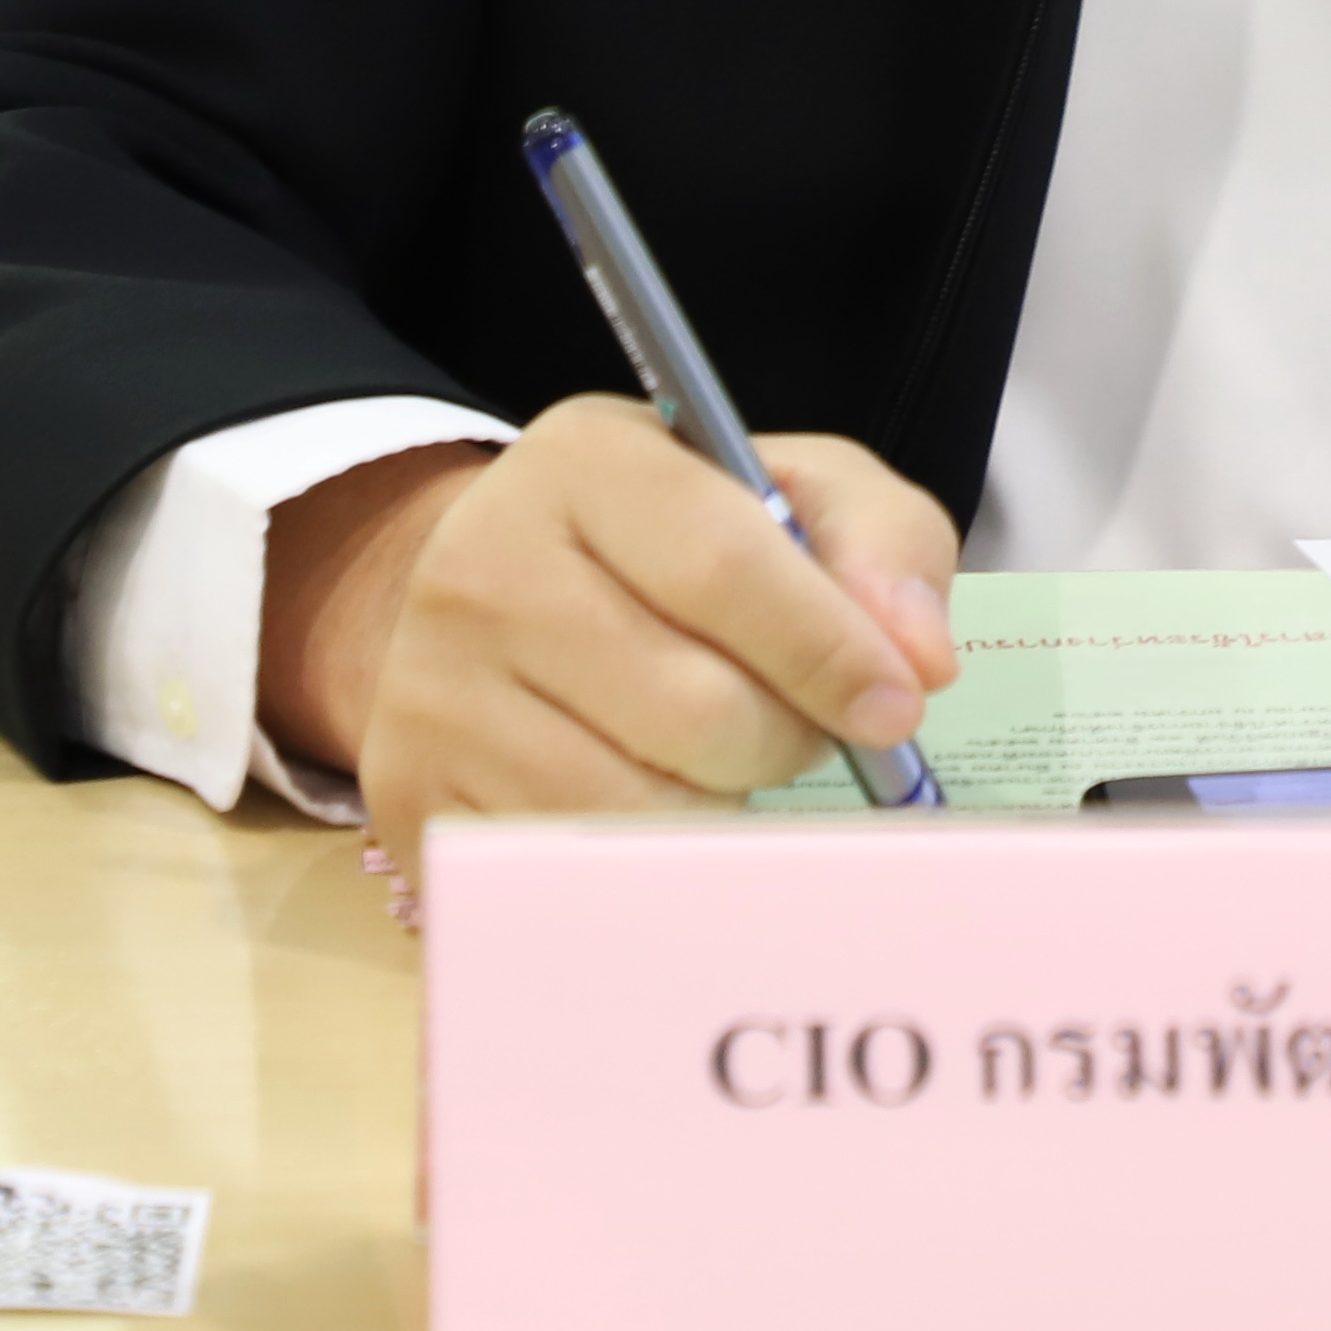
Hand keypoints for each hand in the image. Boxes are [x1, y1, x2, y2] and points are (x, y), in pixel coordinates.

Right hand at [266, 399, 960, 871]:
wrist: (493, 599)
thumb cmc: (675, 551)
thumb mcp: (789, 494)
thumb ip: (881, 545)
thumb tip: (918, 660)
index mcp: (585, 461)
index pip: (725, 566)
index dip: (830, 649)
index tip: (896, 705)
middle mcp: (483, 564)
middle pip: (695, 708)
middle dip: (787, 738)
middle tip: (797, 726)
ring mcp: (434, 688)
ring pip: (641, 806)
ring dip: (720, 803)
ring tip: (717, 754)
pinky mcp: (412, 794)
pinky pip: (577, 869)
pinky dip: (649, 857)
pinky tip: (654, 799)